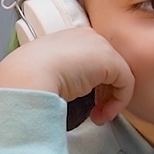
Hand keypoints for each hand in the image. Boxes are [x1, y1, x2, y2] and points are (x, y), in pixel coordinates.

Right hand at [0, 27, 134, 124]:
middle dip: (103, 93)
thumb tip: (69, 88)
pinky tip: (101, 115)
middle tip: (93, 112)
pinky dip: (117, 104)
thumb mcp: (45, 70)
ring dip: (109, 101)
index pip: (91, 59)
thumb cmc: (28, 77)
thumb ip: (62, 74)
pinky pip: (126, 84)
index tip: (84, 102)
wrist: (27, 76)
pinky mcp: (113, 62)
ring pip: (118, 76)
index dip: (92, 84)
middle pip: (106, 67)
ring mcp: (102, 47)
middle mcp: (88, 36)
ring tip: (97, 117)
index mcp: (70, 36)